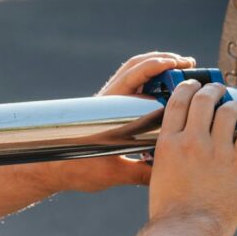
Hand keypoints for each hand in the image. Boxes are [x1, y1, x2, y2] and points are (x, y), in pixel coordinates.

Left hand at [38, 52, 195, 192]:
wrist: (50, 170)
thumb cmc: (75, 169)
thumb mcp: (112, 173)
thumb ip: (140, 173)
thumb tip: (168, 175)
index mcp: (109, 107)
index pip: (135, 75)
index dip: (158, 66)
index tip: (179, 65)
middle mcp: (108, 100)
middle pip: (136, 66)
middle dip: (162, 60)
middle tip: (187, 63)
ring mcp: (107, 102)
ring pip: (132, 72)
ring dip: (155, 67)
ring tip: (178, 68)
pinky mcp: (108, 109)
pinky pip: (130, 86)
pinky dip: (148, 80)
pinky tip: (164, 90)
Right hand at [148, 80, 236, 235]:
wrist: (187, 232)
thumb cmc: (171, 211)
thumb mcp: (159, 174)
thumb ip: (169, 154)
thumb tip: (176, 144)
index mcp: (169, 143)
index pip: (178, 101)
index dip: (187, 87)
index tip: (194, 86)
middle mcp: (192, 142)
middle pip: (203, 99)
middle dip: (213, 90)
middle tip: (218, 90)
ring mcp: (217, 152)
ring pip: (229, 110)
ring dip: (233, 104)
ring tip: (236, 108)